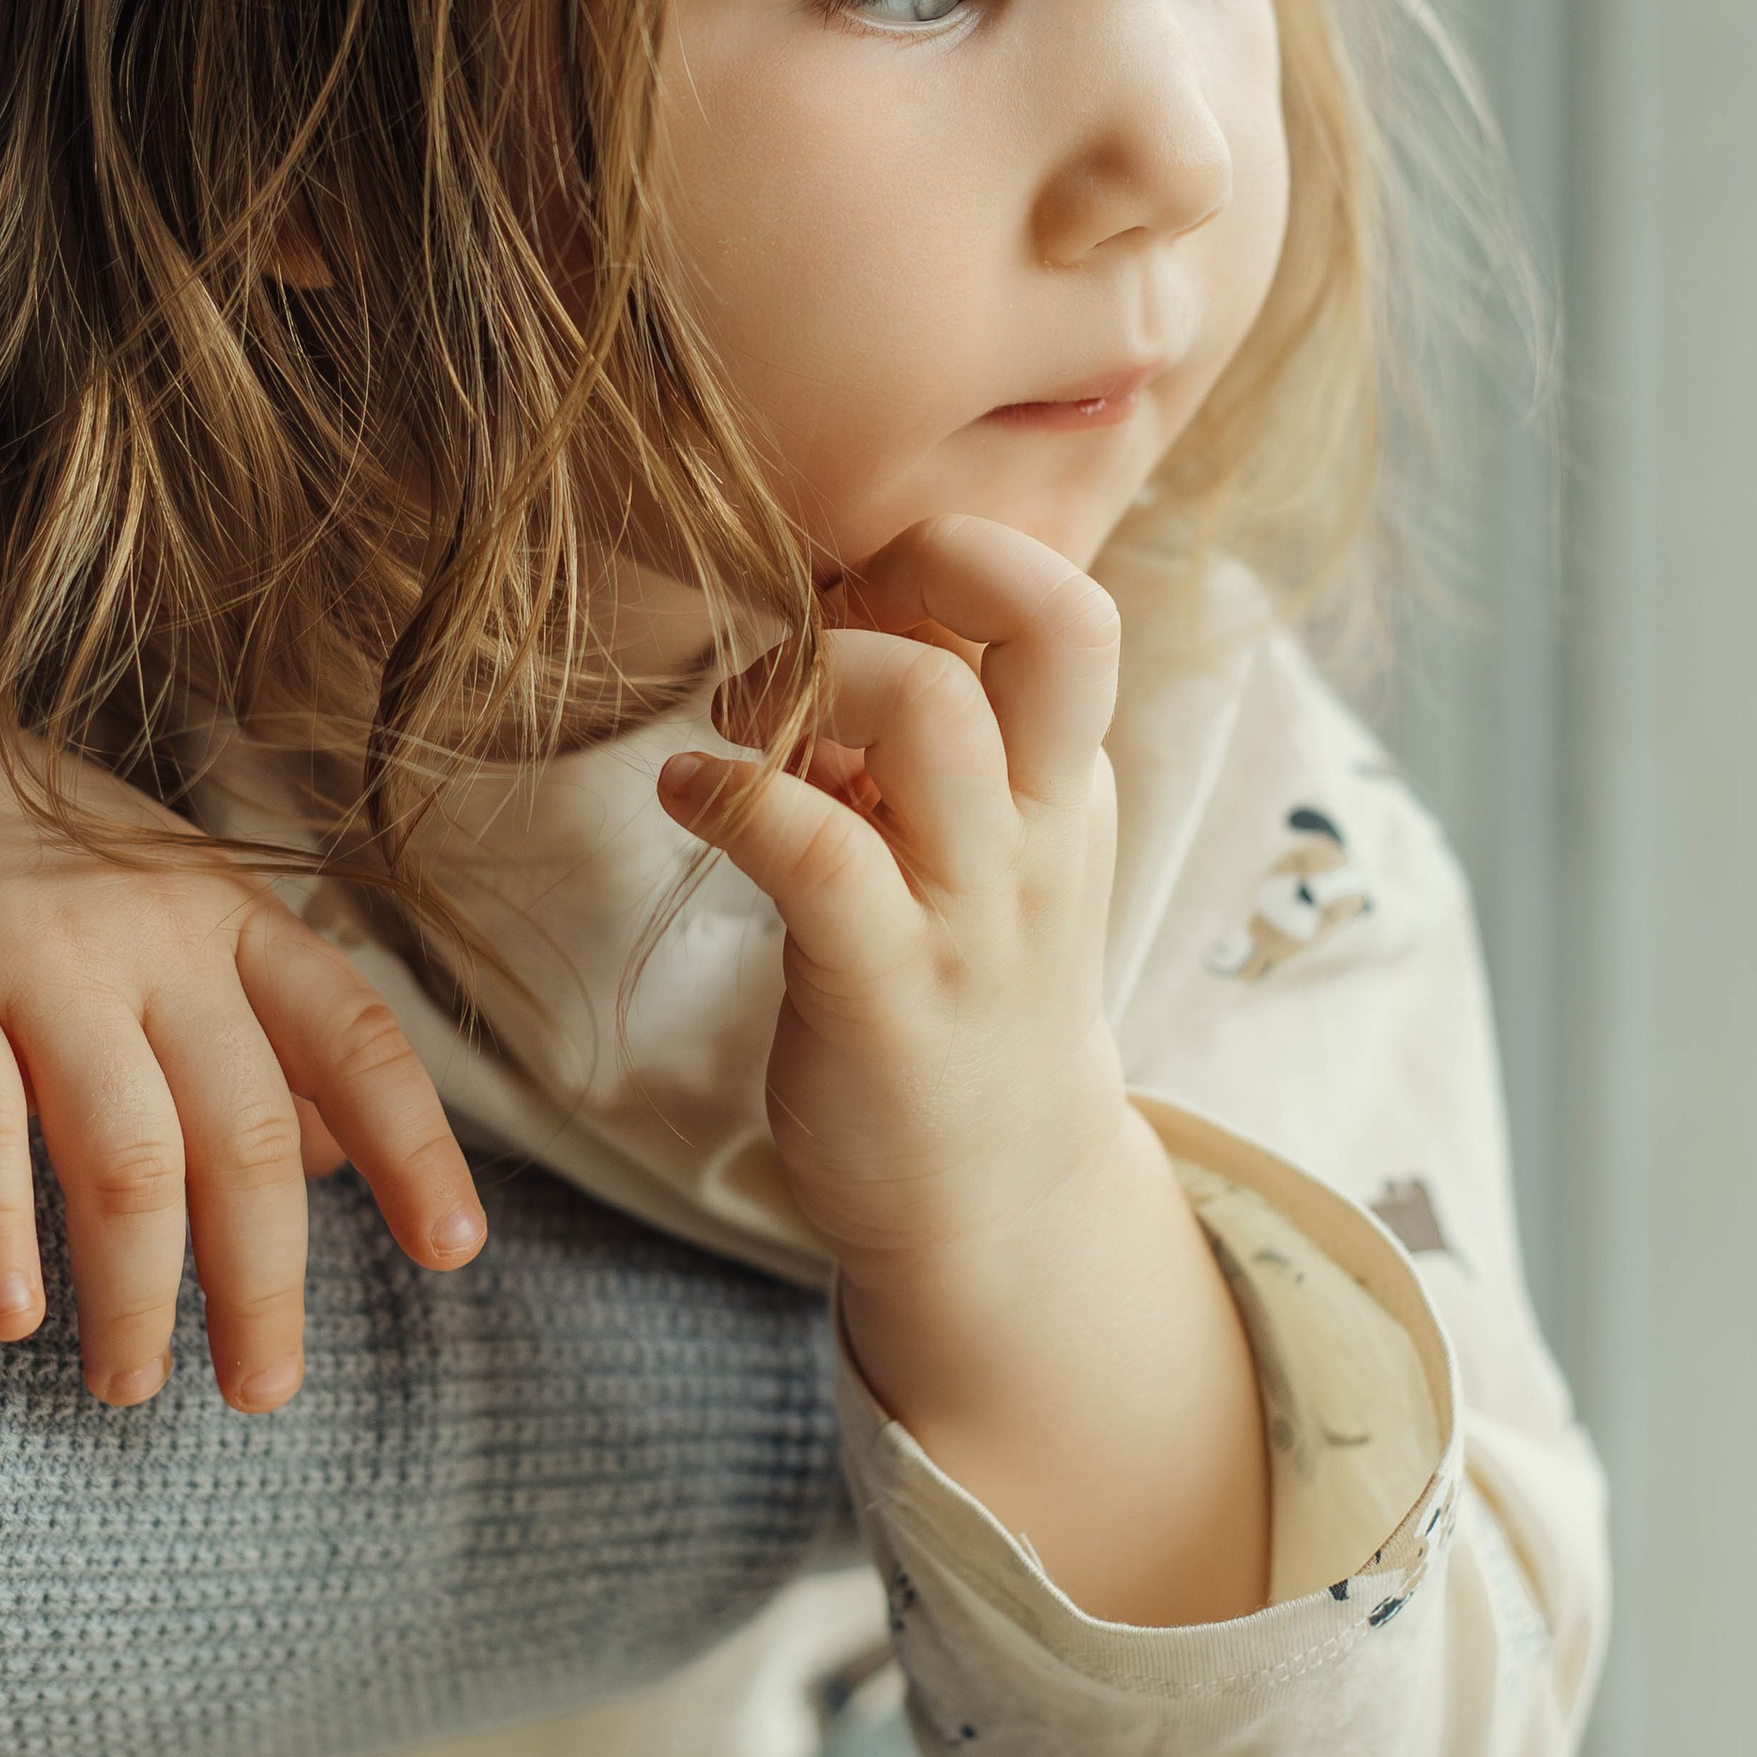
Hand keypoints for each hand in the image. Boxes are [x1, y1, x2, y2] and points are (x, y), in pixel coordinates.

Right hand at [0, 706, 482, 1411]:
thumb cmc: (41, 880)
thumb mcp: (178, 922)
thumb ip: (259, 1033)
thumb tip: (340, 1165)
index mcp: (233, 919)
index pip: (352, 1037)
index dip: (413, 1145)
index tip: (452, 1251)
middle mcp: (152, 936)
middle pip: (242, 1129)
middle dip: (263, 1278)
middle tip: (264, 1389)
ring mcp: (36, 961)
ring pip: (123, 1154)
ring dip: (136, 1290)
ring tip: (130, 1382)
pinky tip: (8, 1318)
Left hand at [658, 516, 1267, 1623]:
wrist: (996, 1201)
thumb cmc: (962, 994)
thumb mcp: (977, 846)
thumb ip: (922, 739)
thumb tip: (824, 621)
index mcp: (1071, 777)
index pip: (1065, 596)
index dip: (953, 555)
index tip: (855, 598)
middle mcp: (1046, 829)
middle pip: (1056, 619)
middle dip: (926, 558)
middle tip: (817, 613)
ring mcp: (975, 910)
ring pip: (931, 714)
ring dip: (806, 677)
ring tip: (732, 721)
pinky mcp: (888, 989)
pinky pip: (816, 847)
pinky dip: (731, 793)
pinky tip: (686, 797)